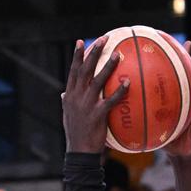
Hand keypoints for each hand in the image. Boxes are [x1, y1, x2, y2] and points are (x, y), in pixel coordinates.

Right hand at [62, 37, 128, 153]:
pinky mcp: (97, 115)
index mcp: (69, 95)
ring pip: (97, 81)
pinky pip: (110, 100)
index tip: (81, 42)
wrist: (79, 151)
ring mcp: (86, 105)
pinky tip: (128, 82)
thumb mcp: (68, 115)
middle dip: (94, 53)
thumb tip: (62, 93)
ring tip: (118, 55)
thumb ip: (66, 101)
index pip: (73, 71)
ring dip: (108, 66)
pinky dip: (119, 90)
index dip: (77, 56)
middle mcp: (76, 96)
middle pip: (85, 70)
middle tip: (103, 39)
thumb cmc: (76, 133)